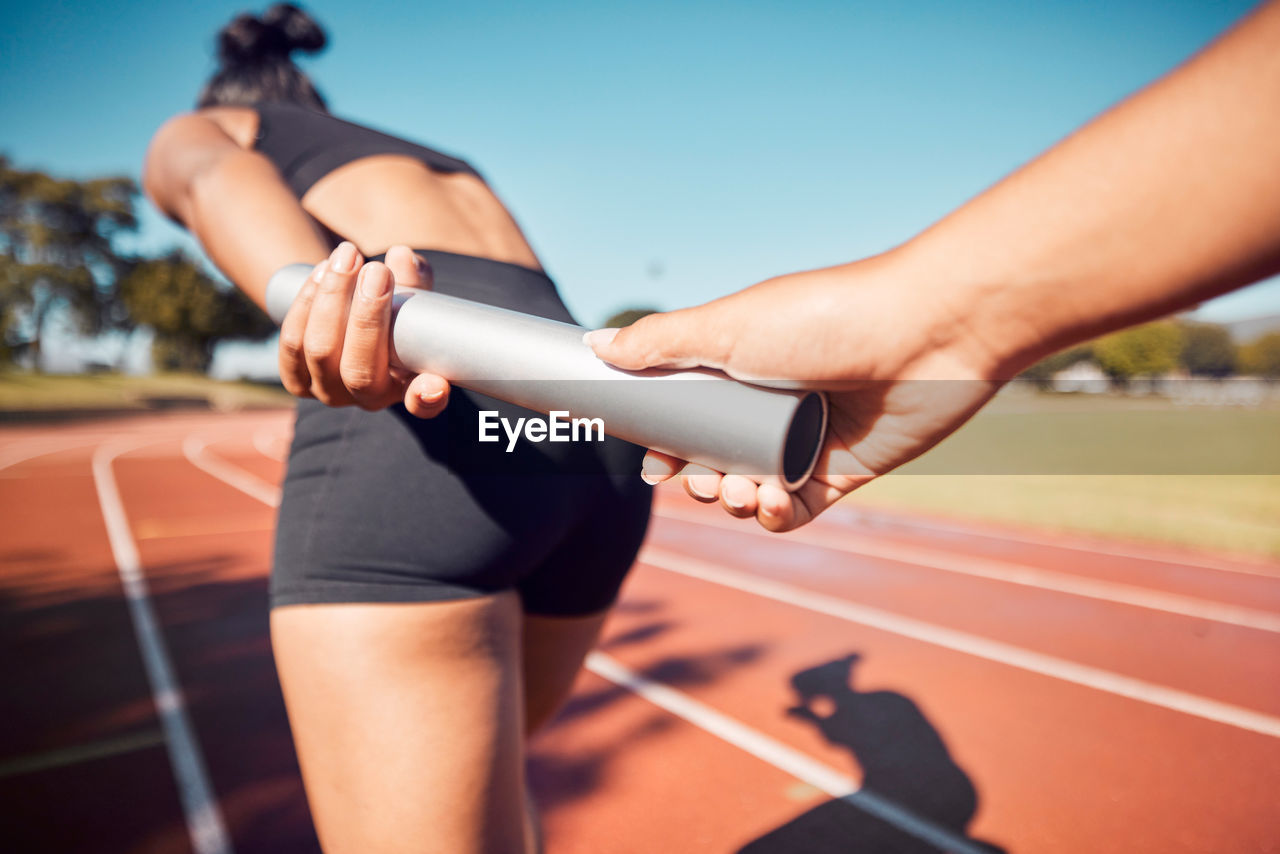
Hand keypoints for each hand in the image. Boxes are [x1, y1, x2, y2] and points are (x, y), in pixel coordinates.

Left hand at [278, 242, 450, 416]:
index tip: (434, 383)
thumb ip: (413, 278)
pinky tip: (321, 271)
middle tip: (378, 271)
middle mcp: (369, 398)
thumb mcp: (412, 294)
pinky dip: (306, 303)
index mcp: (408, 387)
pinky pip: (293, 343)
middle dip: (367, 318)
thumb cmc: (391, 309)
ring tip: (347, 256)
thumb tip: (400, 257)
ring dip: (332, 298)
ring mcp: (329, 392)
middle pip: (359, 372)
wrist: (345, 319)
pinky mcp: (296, 380)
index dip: (428, 397)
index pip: (423, 404)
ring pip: (320, 352)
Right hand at [584, 251, 1005, 530]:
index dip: (665, 445)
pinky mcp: (844, 471)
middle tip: (699, 481)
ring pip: (750, 488)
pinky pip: (797, 510)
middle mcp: (771, 402)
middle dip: (697, 480)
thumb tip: (595, 346)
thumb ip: (660, 343)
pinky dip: (775, 516)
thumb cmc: (825, 318)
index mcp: (741, 363)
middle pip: (714, 458)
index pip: (687, 414)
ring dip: (733, 500)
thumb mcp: (728, 326)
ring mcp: (807, 438)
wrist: (927, 335)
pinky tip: (770, 507)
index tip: (653, 463)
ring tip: (742, 490)